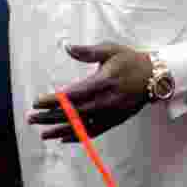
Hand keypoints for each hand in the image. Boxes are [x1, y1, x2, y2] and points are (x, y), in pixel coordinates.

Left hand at [28, 43, 151, 141]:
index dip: (53, 100)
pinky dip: (78, 137)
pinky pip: (94, 132)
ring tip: (42, 134)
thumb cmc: (130, 60)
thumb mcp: (111, 50)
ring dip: (60, 130)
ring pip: (82, 126)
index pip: (73, 95)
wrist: (155, 78)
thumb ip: (88, 51)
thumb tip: (67, 47)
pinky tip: (63, 139)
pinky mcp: (115, 121)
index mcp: (103, 82)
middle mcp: (106, 101)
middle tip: (31, 118)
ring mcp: (111, 114)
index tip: (36, 102)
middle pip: (73, 113)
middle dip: (50, 117)